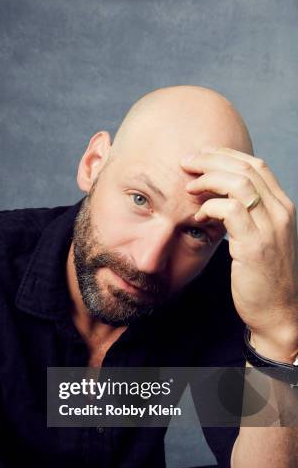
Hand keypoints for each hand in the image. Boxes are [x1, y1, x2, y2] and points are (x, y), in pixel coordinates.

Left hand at [181, 148, 297, 361]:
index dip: (226, 155)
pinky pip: (230, 211)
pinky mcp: (255, 245)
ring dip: (208, 179)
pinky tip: (198, 215)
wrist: (277, 313)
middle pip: (246, 167)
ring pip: (238, 183)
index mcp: (282, 207)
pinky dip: (210, 207)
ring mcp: (270, 228)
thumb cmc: (263, 278)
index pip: (256, 166)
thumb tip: (218, 200)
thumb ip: (246, 217)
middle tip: (186, 162)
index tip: (201, 156)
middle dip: (211, 159)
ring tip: (188, 186)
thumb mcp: (259, 240)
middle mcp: (280, 212)